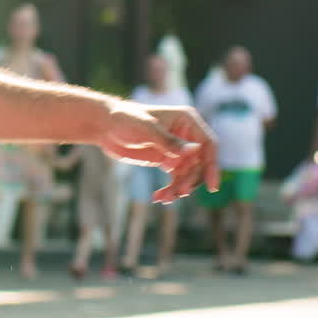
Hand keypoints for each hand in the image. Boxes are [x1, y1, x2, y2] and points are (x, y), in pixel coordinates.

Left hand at [96, 101, 218, 203]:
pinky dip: (171, 190)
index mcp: (187, 121)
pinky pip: (176, 179)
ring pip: (188, 175)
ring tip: (164, 198)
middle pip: (199, 164)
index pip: (208, 145)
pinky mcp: (167, 161)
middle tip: (179, 193)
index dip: (212, 165)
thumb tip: (195, 149)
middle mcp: (186, 136)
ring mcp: (177, 150)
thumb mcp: (147, 129)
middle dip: (190, 181)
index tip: (212, 187)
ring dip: (179, 188)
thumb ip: (169, 141)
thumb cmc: (125, 119)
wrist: (105, 126)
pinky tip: (159, 197)